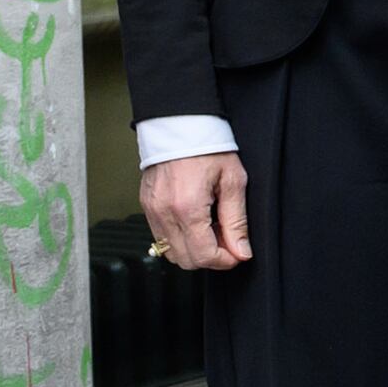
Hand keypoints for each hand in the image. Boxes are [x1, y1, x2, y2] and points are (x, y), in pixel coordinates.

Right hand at [139, 153, 251, 272]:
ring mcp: (151, 211)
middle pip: (185, 260)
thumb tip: (241, 251)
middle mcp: (163, 213)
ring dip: (194, 249)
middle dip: (210, 257)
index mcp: (187, 207)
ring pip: (171, 252)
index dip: (224, 261)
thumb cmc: (208, 148)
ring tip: (212, 230)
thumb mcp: (233, 181)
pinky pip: (161, 237)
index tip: (238, 253)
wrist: (180, 126)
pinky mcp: (146, 207)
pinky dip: (180, 238)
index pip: (203, 255)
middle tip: (227, 240)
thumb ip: (236, 221)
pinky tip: (196, 223)